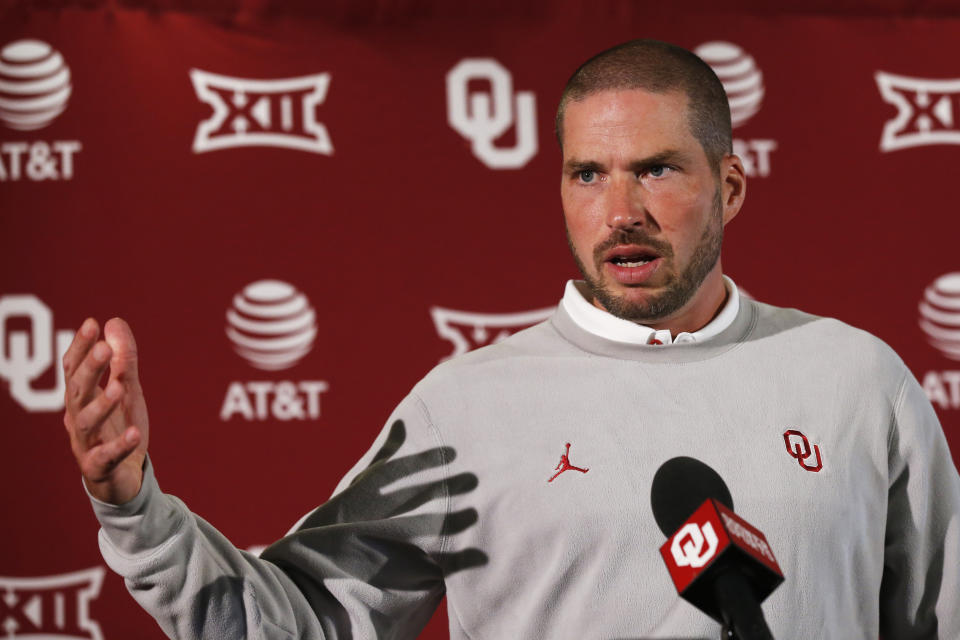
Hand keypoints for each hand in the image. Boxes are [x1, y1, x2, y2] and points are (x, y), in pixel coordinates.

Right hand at [63, 317, 149, 504]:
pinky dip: (119, 445)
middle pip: (77, 392)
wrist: (124, 477)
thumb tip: (113, 321)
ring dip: (101, 404)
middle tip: (103, 347)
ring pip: (86, 423)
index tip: (91, 324)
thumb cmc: (119, 427)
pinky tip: (134, 433)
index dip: (80, 347)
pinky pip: (107, 456)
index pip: (73, 369)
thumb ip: (122, 359)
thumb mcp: (126, 390)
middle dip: (89, 369)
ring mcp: (86, 444)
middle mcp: (77, 419)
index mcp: (81, 398)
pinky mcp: (99, 468)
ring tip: (118, 387)